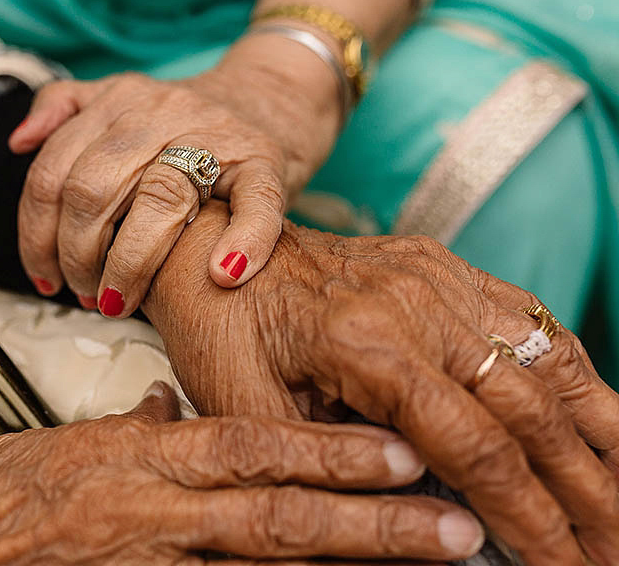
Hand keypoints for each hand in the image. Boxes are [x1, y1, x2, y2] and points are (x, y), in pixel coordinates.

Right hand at [0, 383, 486, 564]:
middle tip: (453, 527)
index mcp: (135, 458)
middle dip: (372, 525)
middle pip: (277, 518)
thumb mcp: (60, 444)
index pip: (249, 445)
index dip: (329, 450)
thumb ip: (131, 430)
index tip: (399, 450)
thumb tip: (174, 409)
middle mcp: (149, 514)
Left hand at [9, 36, 340, 316]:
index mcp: (118, 101)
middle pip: (93, 189)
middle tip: (84, 295)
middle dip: (77, 256)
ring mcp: (216, 135)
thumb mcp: (116, 101)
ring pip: (159, 199)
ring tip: (118, 302)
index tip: (45, 278)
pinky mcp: (265, 162)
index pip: (53, 172)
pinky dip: (243, 241)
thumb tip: (18, 143)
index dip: (37, 235)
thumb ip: (63, 110)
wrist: (266, 101)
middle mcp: (161, 111)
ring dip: (130, 264)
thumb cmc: (180, 123)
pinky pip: (255, 203)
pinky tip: (223, 274)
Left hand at [142, 201, 618, 565]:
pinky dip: (574, 375)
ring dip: (598, 439)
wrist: (208, 251)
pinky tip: (595, 423)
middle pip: (532, 410)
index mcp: (367, 344)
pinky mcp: (442, 266)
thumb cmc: (221, 335)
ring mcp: (436, 276)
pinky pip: (528, 319)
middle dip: (583, 495)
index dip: (532, 521)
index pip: (478, 448)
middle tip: (611, 554)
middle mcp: (417, 302)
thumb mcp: (252, 420)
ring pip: (548, 361)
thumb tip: (415, 541)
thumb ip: (330, 478)